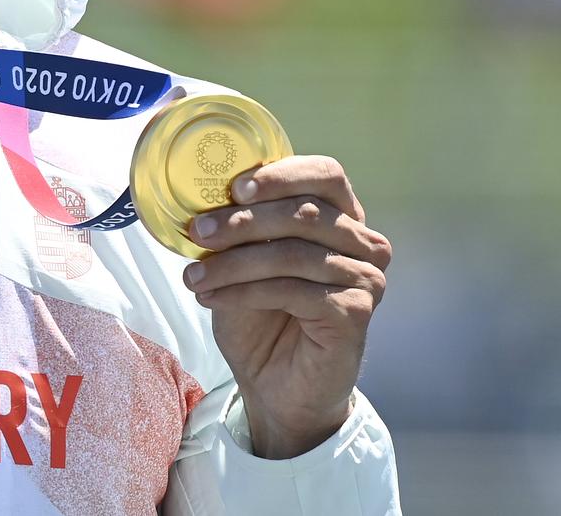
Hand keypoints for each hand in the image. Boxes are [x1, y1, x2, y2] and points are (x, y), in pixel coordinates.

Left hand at [182, 156, 391, 458]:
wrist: (275, 385)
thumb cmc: (260, 316)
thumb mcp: (244, 259)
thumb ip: (240, 225)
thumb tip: (202, 192)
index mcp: (341, 217)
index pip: (326, 174)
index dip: (281, 175)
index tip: (235, 188)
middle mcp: (363, 243)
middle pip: (304, 213)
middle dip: (242, 222)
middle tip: (197, 233)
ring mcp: (366, 278)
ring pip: (292, 254)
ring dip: (233, 264)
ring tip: (194, 277)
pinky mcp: (356, 313)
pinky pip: (292, 291)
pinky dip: (243, 292)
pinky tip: (212, 299)